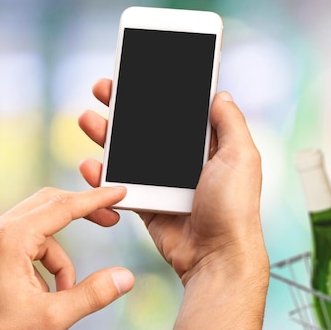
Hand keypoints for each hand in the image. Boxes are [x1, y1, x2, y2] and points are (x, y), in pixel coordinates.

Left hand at [0, 186, 134, 329]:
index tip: (119, 193)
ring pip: (42, 229)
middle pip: (51, 203)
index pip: (64, 206)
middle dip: (84, 211)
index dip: (96, 199)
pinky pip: (30, 244)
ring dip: (63, 255)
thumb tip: (124, 277)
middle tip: (111, 220)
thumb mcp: (50, 318)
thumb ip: (92, 295)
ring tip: (67, 290)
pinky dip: (47, 263)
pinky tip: (46, 292)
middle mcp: (0, 232)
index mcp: (13, 240)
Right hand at [78, 79, 265, 284]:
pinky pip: (121, 185)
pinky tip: (92, 164)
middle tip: (105, 90)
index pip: (182, 112)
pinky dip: (103, 175)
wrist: (216, 255)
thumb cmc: (234, 207)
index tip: (139, 74)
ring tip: (89, 119)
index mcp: (212, 147)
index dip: (161, 93)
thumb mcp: (241, 156)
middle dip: (125, 107)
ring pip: (131, 153)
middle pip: (150, 128)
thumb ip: (230, 122)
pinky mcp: (149, 204)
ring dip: (107, 135)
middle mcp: (188, 162)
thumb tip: (220, 93)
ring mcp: (166, 183)